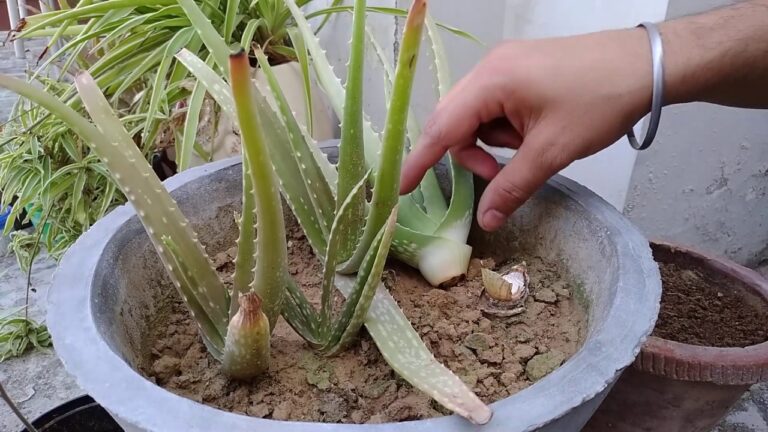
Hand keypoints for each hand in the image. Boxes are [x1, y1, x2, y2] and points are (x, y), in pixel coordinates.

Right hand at [400, 28, 652, 230]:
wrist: (647, 66)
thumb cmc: (600, 102)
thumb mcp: (552, 151)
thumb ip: (512, 186)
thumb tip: (486, 220)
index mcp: (491, 81)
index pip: (441, 126)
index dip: (419, 160)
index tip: (400, 187)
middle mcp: (490, 67)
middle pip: (454, 119)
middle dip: (467, 153)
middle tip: (495, 176)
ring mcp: (506, 66)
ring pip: (475, 115)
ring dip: (490, 142)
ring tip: (527, 151)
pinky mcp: (521, 70)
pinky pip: (494, 106)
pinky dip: (504, 129)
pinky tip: (532, 135)